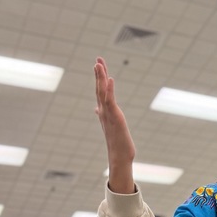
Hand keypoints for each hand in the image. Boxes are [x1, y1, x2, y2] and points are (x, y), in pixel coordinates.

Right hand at [95, 57, 135, 193]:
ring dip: (101, 78)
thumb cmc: (117, 143)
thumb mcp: (111, 125)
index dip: (99, 78)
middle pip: (100, 88)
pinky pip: (110, 101)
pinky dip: (110, 90)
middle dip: (99, 74)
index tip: (98, 64)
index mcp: (104, 111)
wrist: (119, 157)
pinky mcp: (115, 118)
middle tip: (98, 59)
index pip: (100, 91)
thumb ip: (103, 114)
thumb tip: (96, 108)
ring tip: (99, 64)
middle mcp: (104, 111)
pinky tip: (110, 79)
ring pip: (103, 92)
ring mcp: (108, 114)